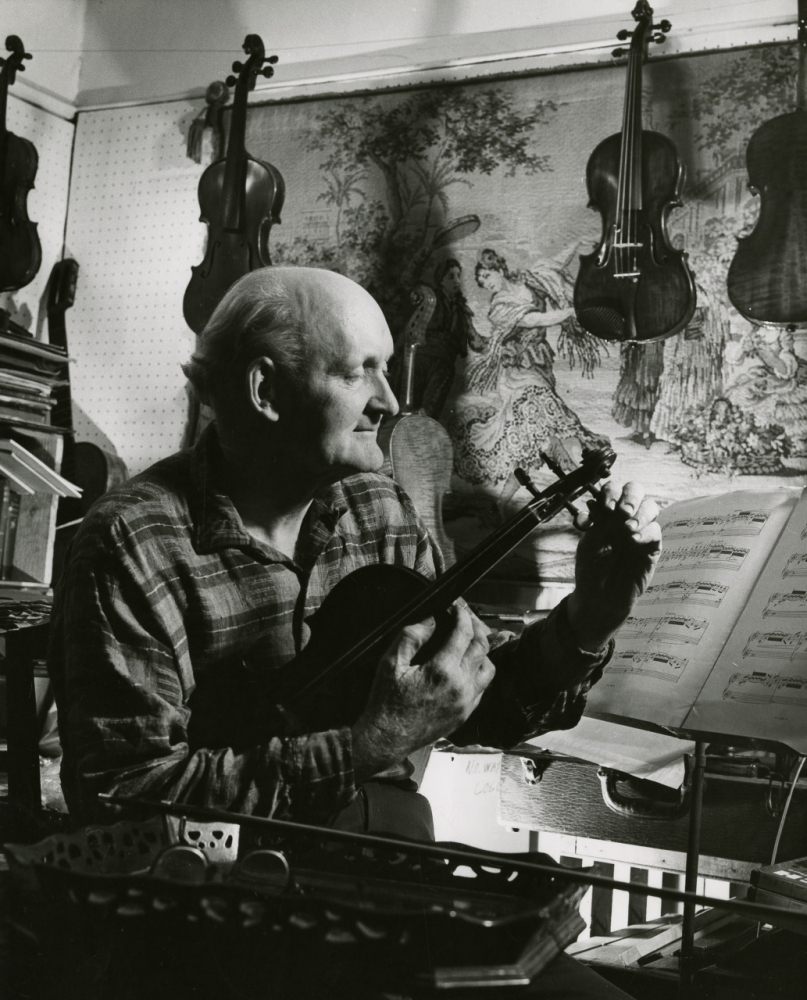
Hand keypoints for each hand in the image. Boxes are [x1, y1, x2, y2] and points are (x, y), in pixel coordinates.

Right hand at [352, 603, 494, 779]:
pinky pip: (483, 687)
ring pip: (489, 667)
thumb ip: (412, 635)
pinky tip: (465, 666)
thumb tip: (431, 619)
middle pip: (482, 647)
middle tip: (464, 619)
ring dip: (482, 651)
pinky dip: (478, 672)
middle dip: (475, 627)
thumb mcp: (391, 663)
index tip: (456, 608)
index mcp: (442, 671)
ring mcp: (466, 702)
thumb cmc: (386, 702)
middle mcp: (460, 686)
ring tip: (468, 642)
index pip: (464, 633)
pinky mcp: (465, 714)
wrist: (387, 738)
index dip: (462, 615)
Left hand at [566, 481, 661, 652]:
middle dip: (630, 496)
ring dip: (640, 513)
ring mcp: (639, 532)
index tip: (604, 508)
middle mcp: (624, 519)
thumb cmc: (590, 571)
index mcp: (606, 514)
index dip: (611, 493)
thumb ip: (597, 524)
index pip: (614, 490)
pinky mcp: (651, 548)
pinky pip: (655, 531)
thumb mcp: (588, 545)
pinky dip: (645, 532)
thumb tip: (600, 502)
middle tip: (622, 511)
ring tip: (627, 528)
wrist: (599, 599)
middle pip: (636, 491)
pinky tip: (633, 540)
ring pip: (651, 508)